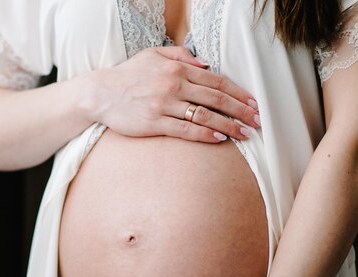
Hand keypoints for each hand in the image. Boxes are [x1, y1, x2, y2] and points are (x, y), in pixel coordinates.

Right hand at [88, 46, 260, 142]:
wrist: (100, 93)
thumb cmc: (128, 75)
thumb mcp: (153, 55)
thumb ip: (181, 56)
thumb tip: (207, 63)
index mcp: (177, 70)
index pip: (216, 81)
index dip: (238, 92)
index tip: (253, 103)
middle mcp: (174, 86)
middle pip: (216, 98)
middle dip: (240, 111)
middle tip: (258, 121)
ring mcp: (164, 105)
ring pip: (204, 116)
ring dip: (228, 125)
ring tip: (245, 134)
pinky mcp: (154, 123)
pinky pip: (185, 130)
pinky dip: (204, 135)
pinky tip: (219, 139)